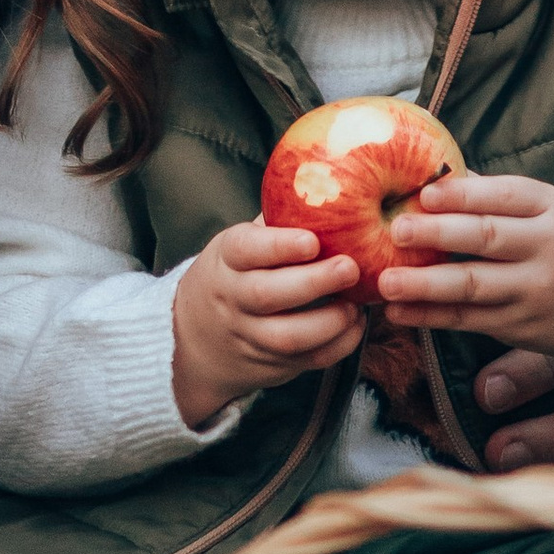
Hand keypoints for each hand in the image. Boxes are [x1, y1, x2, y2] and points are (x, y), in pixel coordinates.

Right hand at [171, 218, 363, 427]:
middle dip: (313, 282)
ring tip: (355, 305)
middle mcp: (233, 299)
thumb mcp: (240, 243)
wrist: (197, 337)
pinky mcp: (271, 365)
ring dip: (328, 322)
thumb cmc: (234, 273)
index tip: (313, 240)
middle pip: (268, 294)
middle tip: (350, 268)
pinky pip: (306, 362)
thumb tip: (324, 187)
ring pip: (288, 336)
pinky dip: (337, 347)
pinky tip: (354, 327)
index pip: (247, 250)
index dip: (280, 246)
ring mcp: (250, 336)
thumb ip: (275, 223)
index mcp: (227, 259)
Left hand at [378, 173, 553, 406]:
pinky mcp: (518, 327)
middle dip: (438, 234)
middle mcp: (545, 250)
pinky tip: (399, 312)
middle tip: (396, 230)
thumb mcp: (543, 209)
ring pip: (473, 286)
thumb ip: (494, 194)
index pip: (503, 197)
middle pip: (486, 239)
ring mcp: (532, 292)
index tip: (423, 194)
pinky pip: (468, 321)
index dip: (462, 195)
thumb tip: (432, 174)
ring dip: (425, 285)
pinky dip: (431, 317)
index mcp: (549, 208)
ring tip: (386, 281)